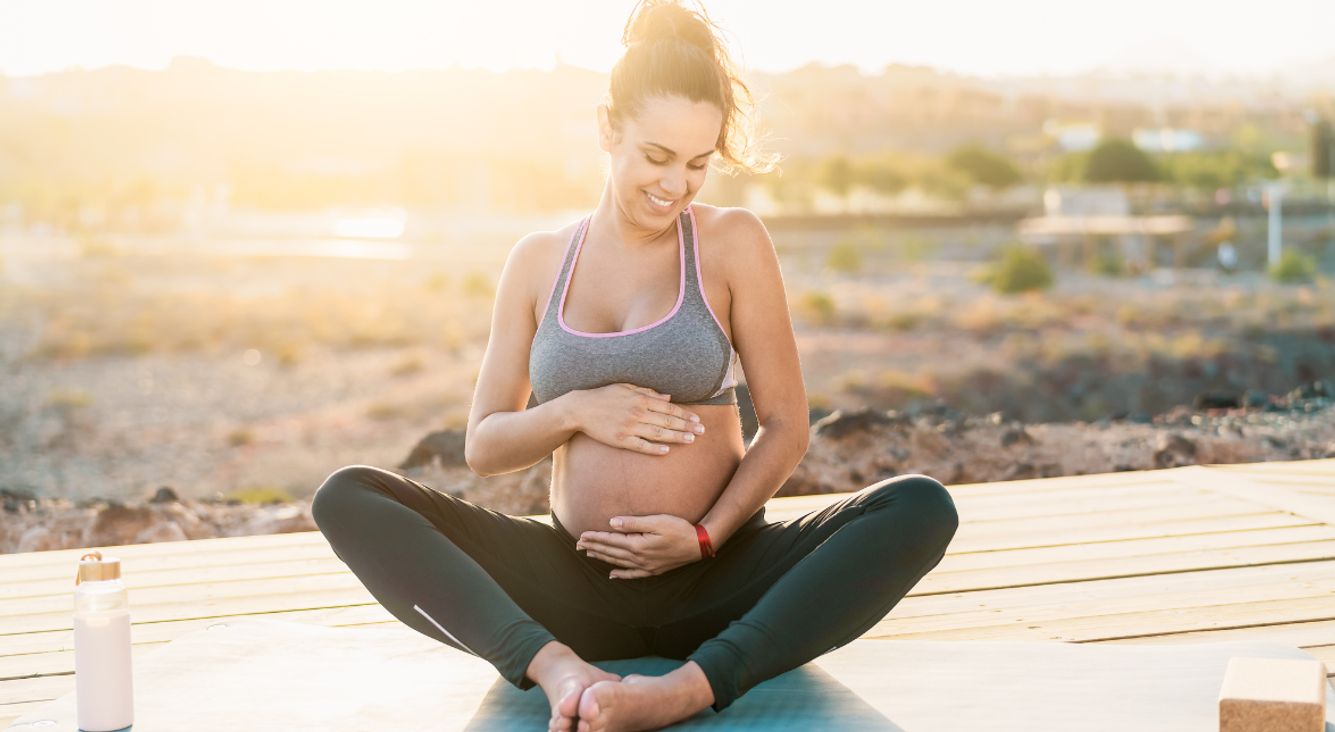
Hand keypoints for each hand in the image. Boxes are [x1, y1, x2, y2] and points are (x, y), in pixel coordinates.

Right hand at [566, 383, 704, 455]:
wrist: (580, 409)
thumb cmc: (604, 396)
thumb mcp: (626, 387)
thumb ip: (648, 392)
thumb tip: (668, 397)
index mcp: (640, 399)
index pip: (668, 407)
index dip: (684, 414)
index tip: (697, 419)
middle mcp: (637, 412)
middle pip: (667, 421)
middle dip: (686, 426)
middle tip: (702, 431)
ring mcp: (629, 427)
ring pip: (658, 433)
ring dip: (676, 437)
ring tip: (691, 440)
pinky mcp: (621, 439)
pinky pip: (641, 445)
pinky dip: (654, 449)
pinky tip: (666, 451)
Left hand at [576, 514, 703, 577]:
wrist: (699, 544)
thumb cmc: (679, 529)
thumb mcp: (657, 521)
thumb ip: (634, 522)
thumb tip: (613, 523)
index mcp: (638, 545)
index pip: (611, 540)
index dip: (595, 537)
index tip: (581, 535)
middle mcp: (639, 558)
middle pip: (611, 552)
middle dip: (594, 547)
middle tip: (578, 545)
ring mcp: (646, 566)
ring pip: (618, 562)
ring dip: (603, 558)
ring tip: (589, 554)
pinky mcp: (653, 570)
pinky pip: (632, 574)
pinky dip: (620, 574)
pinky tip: (612, 574)